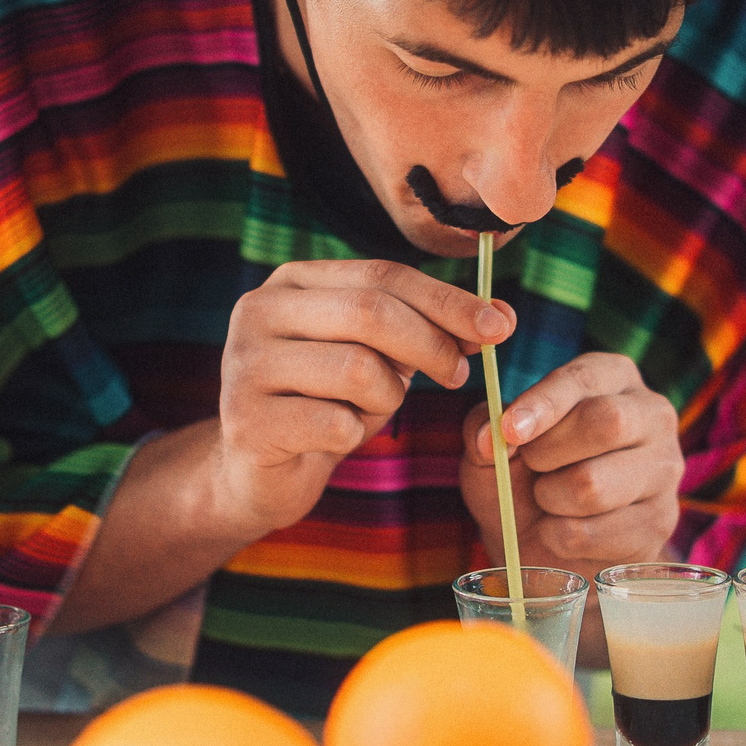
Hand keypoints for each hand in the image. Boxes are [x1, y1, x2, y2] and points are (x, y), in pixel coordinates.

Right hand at [217, 258, 510, 536]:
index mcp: (292, 281)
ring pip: (357, 367)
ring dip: (387, 397)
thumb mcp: (380, 357)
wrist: (259, 472)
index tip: (499, 326)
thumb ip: (431, 329)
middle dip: (432, 344)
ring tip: (373, 410)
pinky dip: (354, 434)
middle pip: (370, 312)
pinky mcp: (243, 420)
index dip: (446, 300)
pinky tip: (337, 437)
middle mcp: (258, 311)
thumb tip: (502, 317)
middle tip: (459, 375)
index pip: (382, 274)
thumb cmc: (327, 403)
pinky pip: (333, 423)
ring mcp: (244, 364)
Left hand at [461, 351, 680, 577]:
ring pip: (594, 484)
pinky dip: (559, 537)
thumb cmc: (522, 478)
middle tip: (531, 466)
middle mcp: (653, 414)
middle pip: (606, 422)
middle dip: (548, 452)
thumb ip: (482, 427)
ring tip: (550, 500)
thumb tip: (489, 438)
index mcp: (614, 377)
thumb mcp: (492, 444)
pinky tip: (564, 531)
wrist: (547, 545)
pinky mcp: (660, 521)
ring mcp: (665, 470)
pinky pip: (593, 533)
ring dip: (550, 499)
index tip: (509, 430)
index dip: (543, 403)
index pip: (583, 379)